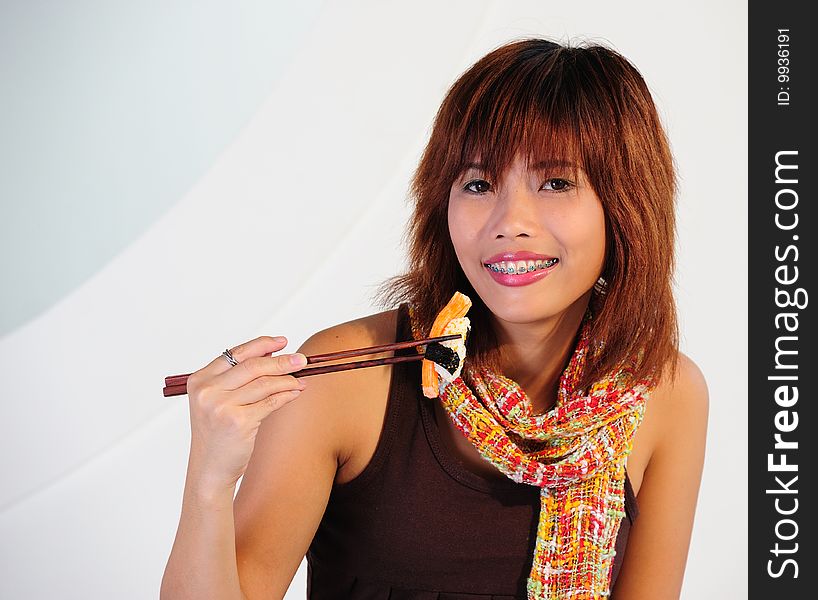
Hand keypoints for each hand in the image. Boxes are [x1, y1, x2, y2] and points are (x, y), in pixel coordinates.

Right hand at [184, 336, 307, 491]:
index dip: (262, 345)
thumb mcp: (217, 401)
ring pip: (265, 384)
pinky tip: (296, 393)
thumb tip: (273, 354)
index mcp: (199, 380)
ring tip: (301, 381)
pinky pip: (271, 402)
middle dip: (281, 361)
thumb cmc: (217, 433)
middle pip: (253, 366)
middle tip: (302, 360)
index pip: (235, 354)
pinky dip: (287, 395)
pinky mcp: (238, 422)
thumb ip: (238, 378)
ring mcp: (221, 407)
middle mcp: (207, 391)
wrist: (209, 469)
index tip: (282, 342)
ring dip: (288, 380)